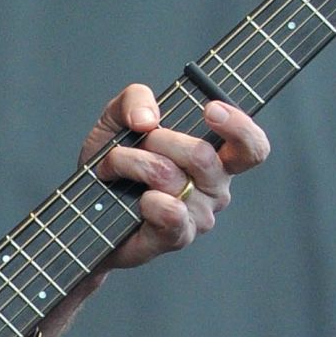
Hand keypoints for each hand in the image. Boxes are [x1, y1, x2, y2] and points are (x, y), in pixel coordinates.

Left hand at [82, 84, 269, 270]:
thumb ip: (135, 99)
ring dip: (132, 163)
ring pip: (171, 177)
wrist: (84, 210)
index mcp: (215, 157)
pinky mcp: (177, 237)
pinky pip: (170, 212)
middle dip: (157, 139)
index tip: (210, 109)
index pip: (251, 146)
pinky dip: (146, 199)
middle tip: (135, 143)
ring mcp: (199, 215)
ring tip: (113, 167)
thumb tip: (147, 118)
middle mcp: (215, 187)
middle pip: (201, 154)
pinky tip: (135, 198)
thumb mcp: (117, 118)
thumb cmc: (113, 164)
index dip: (240, 126)